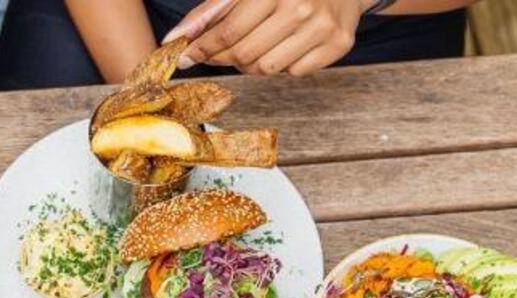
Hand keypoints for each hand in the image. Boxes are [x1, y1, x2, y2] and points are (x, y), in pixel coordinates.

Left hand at [167, 0, 363, 76]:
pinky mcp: (338, 44)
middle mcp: (301, 7)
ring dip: (251, 62)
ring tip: (256, 43)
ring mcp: (322, 28)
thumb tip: (177, 37)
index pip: (228, 31)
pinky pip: (294, 72)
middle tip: (218, 52)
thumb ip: (213, 9)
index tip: (185, 57)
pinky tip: (286, 43)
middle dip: (223, 58)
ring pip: (266, 69)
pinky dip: (283, 64)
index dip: (203, 47)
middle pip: (244, 55)